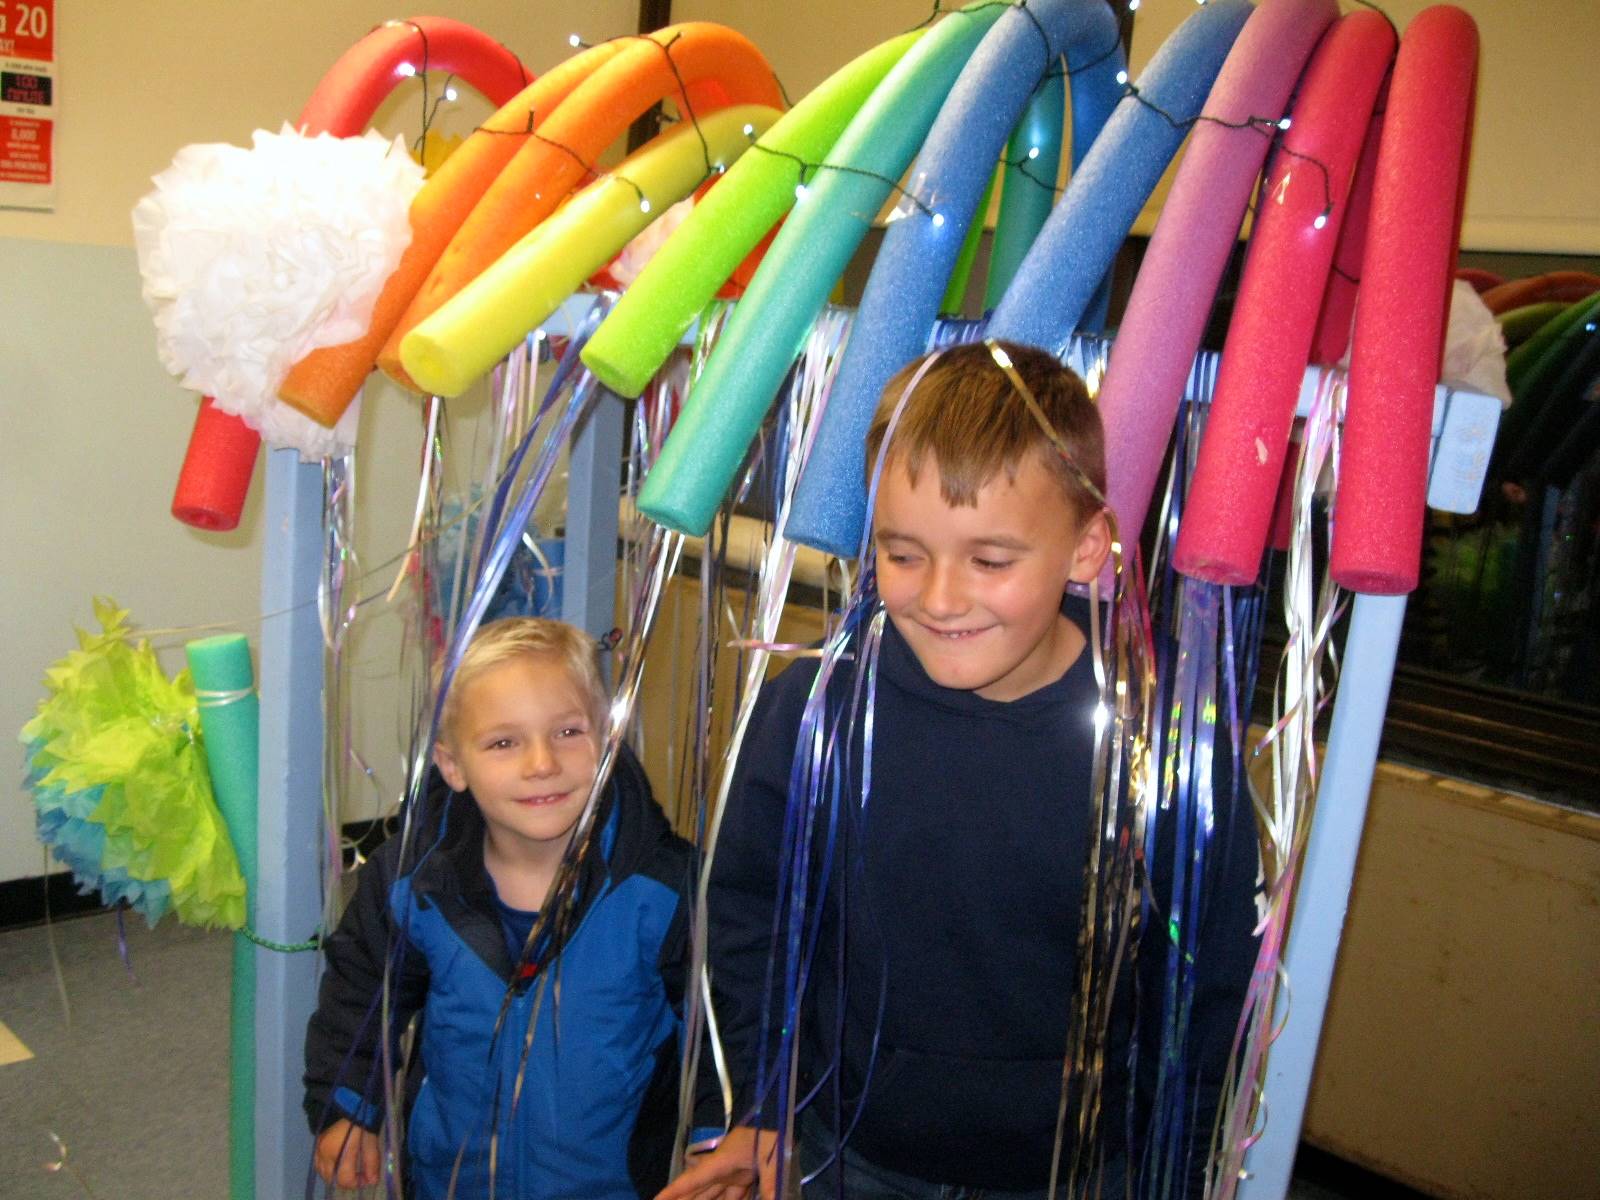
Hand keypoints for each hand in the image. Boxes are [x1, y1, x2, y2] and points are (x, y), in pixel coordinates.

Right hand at [314, 1118, 382, 1189]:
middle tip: (360, 1175)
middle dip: (346, 1181)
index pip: (344, 1179)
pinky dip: (327, 1168)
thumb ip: (371, 1161)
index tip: (368, 1179)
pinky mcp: (316, 1143)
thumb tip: (373, 1181)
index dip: (357, 1183)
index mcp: (339, 1151)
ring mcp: (318, 1148)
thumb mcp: (371, 1139)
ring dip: (336, 1175)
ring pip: (323, 1172)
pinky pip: (318, 1163)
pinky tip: (339, 1163)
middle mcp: (324, 1153)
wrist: (349, 1098)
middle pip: (332, 1179)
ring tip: (350, 1169)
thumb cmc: (362, 1118)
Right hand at [656, 1126, 780, 1199]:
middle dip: (684, 1199)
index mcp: (724, 1161)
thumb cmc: (774, 1133)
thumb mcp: (774, 1159)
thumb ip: (771, 1186)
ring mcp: (734, 1170)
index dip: (673, 1192)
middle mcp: (724, 1167)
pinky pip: (732, 1193)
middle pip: (698, 1190)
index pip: (693, 1180)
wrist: (785, 1118)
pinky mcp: (746, 1173)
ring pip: (713, 1193)